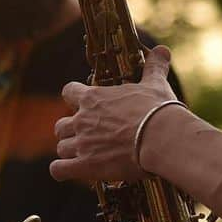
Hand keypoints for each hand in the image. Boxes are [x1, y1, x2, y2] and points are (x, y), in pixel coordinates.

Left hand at [51, 46, 176, 183]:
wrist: (162, 138)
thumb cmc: (157, 110)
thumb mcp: (155, 85)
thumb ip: (154, 68)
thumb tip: (163, 50)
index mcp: (93, 98)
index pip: (68, 91)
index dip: (73, 99)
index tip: (83, 105)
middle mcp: (82, 120)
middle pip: (61, 125)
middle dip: (70, 131)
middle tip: (86, 137)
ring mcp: (82, 143)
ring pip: (62, 148)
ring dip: (70, 152)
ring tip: (85, 157)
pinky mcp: (85, 166)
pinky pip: (58, 169)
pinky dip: (61, 170)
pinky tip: (70, 171)